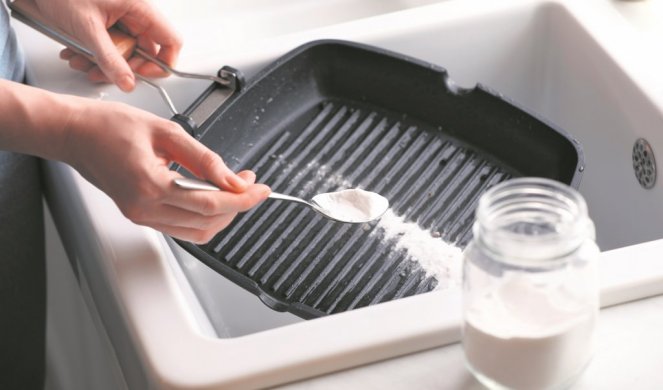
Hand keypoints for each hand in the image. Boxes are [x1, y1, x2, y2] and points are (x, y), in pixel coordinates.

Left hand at [32, 0, 180, 90]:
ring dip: (104, 62)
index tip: (142, 74)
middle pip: (145, 50)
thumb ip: (109, 59)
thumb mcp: (87, 29)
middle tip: (104, 72)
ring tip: (82, 61)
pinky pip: (110, 44)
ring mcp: (121, 17)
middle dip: (122, 66)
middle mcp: (134, 12)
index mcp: (139, 7)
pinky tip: (77, 52)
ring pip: (125, 50)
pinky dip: (94, 53)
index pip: (170, 41)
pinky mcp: (108, 21)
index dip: (161, 63)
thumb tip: (128, 82)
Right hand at [62, 98, 270, 242]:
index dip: (243, 199)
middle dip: (237, 205)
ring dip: (223, 214)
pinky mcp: (140, 216)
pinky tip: (214, 196)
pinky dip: (204, 216)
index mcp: (150, 185)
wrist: (74, 134)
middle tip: (250, 183)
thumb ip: (204, 158)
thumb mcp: (166, 131)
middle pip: (207, 222)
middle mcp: (144, 209)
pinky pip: (182, 227)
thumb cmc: (109, 126)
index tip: (261, 189)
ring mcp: (141, 216)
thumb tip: (233, 178)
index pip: (210, 203)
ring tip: (236, 188)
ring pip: (197, 231)